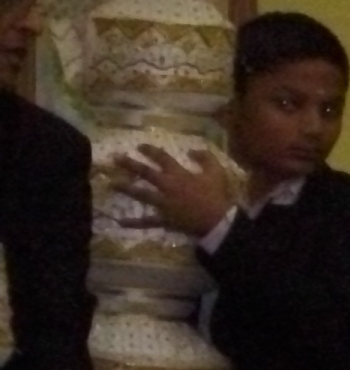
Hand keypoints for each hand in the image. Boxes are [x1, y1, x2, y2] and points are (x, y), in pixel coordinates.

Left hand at [109, 142, 238, 238]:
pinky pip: (146, 221)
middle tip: (115, 159)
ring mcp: (162, 203)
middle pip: (145, 173)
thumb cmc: (216, 196)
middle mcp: (166, 186)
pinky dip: (134, 223)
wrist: (217, 221)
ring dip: (126, 189)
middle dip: (129, 165)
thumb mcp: (216, 172)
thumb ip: (205, 158)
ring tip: (111, 184)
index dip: (150, 151)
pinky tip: (120, 222)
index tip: (139, 146)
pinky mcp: (164, 219)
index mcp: (178, 174)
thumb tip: (191, 150)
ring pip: (141, 194)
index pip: (161, 158)